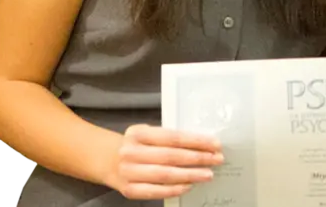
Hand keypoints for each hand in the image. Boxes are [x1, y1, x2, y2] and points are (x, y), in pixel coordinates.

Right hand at [104, 124, 223, 199]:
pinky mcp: (128, 190)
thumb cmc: (137, 144)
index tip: (215, 144)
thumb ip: (168, 137)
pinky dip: (174, 189)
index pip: (172, 137)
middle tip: (217, 159)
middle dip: (198, 158)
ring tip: (208, 174)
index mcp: (138, 133)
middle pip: (171, 156)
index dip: (196, 141)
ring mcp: (128, 173)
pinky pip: (155, 191)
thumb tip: (202, 144)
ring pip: (165, 175)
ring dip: (190, 175)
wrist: (108, 159)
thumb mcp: (147, 133)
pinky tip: (189, 185)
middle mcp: (131, 152)